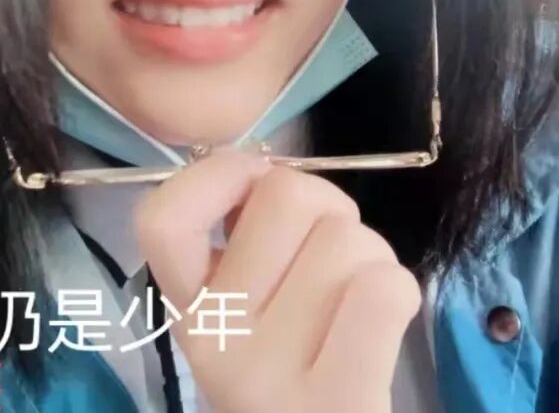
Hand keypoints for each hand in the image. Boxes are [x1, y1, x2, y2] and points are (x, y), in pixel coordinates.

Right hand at [134, 148, 420, 412]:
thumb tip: (269, 169)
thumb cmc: (292, 360)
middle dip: (326, 207)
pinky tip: (381, 321)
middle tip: (326, 252)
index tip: (254, 181)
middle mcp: (216, 338)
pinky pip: (382, 289)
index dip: (218, 172)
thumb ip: (245, 233)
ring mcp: (272, 373)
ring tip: (355, 299)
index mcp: (187, 306)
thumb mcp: (243, 301)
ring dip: (369, 254)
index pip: (161, 217)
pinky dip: (396, 289)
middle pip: (288, 195)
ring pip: (348, 238)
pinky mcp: (339, 401)